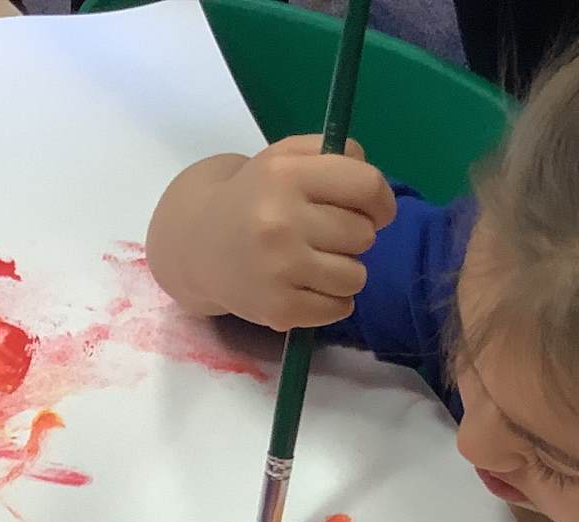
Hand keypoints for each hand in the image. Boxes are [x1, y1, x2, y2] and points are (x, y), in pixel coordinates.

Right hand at [145, 136, 397, 329]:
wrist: (197, 244)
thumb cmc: (254, 196)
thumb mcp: (285, 157)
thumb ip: (334, 154)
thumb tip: (375, 187)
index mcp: (285, 175)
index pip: (367, 186)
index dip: (381, 201)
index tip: (374, 210)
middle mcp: (280, 221)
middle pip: (364, 235)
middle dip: (354, 236)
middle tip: (325, 235)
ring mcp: (279, 269)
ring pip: (356, 277)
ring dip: (345, 271)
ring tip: (315, 262)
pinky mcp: (279, 309)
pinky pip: (340, 308)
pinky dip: (331, 300)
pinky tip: (307, 286)